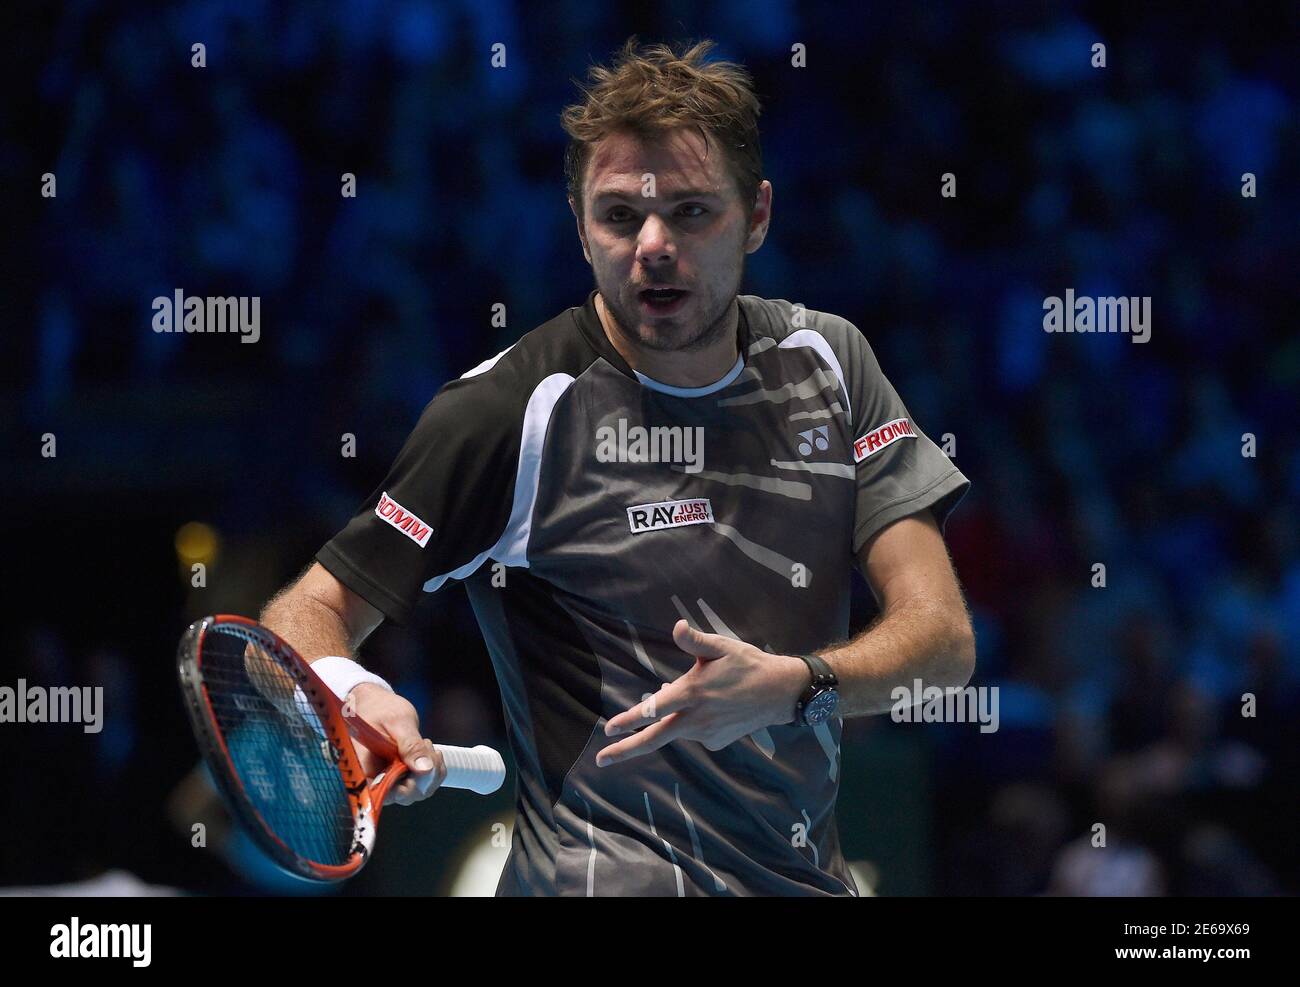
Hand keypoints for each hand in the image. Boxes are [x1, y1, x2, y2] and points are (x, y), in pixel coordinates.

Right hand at [344, 682, 445, 805]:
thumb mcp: (398, 722)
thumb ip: (410, 745)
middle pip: (403, 796)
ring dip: (430, 773)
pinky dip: (433, 770)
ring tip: (427, 745)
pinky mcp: (401, 772)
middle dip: (423, 777)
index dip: (402, 791)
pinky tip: (431, 752)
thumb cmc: (379, 708)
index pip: (380, 795)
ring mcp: (389, 776)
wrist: (376, 701)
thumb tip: (425, 770)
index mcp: (363, 768)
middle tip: (428, 748)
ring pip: (416, 791)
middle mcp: (375, 777)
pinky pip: (421, 781)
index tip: (416, 773)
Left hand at [596, 619, 808, 766]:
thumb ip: (694, 641)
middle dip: (625, 750)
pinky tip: (706, 706)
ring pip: (677, 729)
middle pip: (655, 739)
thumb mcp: (722, 647)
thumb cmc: (748, 665)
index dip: (629, 719)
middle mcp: (696, 719)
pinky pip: (694, 731)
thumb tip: (676, 626)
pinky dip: (689, 721)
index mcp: (693, 693)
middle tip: (600, 759)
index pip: (653, 709)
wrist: (781, 693)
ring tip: (693, 693)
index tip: (608, 729)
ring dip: (669, 718)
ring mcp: (707, 734)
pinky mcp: (717, 742)